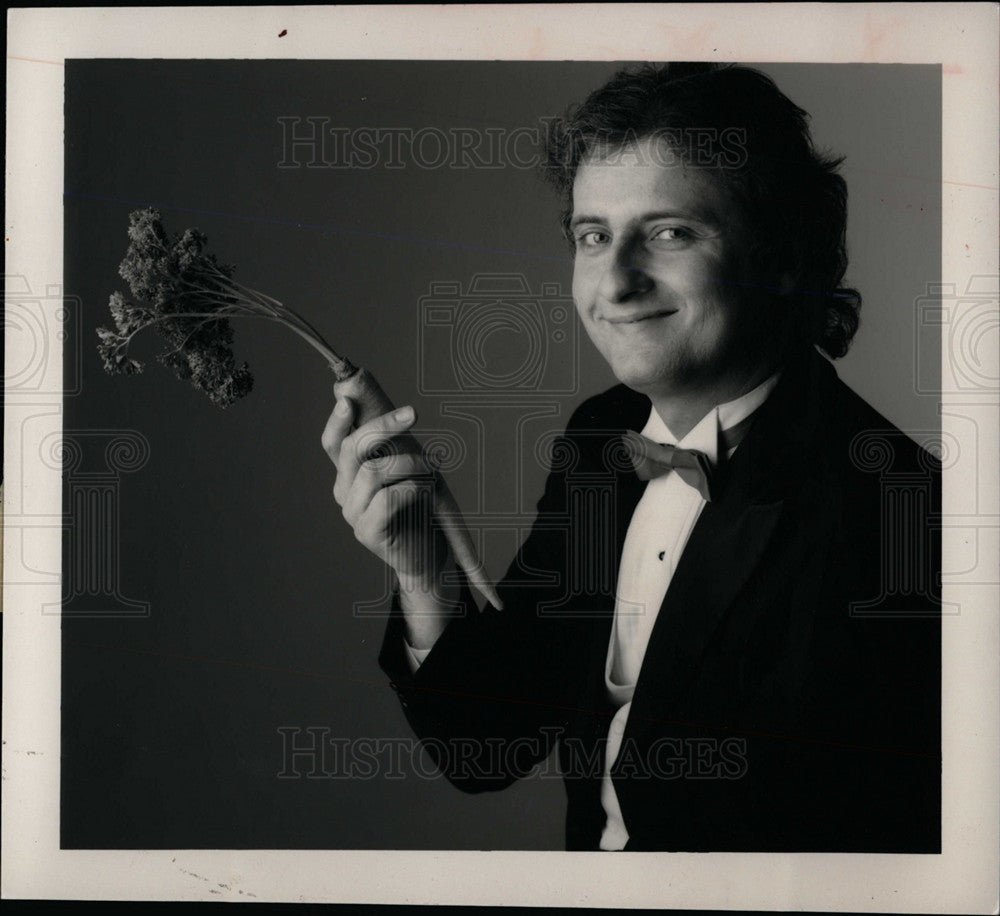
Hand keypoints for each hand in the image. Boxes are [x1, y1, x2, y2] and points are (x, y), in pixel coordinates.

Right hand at [321, 396, 447, 591]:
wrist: (427, 556)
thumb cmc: (419, 508)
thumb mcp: (406, 471)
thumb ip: (394, 448)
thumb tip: (398, 413)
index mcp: (349, 474)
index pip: (332, 443)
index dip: (337, 421)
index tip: (348, 399)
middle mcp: (344, 492)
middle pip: (352, 449)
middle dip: (383, 426)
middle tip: (413, 413)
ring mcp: (353, 513)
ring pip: (374, 471)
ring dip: (409, 462)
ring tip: (431, 468)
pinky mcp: (367, 532)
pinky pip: (388, 498)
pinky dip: (413, 487)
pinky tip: (426, 490)